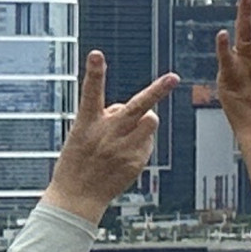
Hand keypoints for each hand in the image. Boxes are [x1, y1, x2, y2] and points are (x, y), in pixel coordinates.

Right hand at [49, 54, 181, 221]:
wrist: (77, 197)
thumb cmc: (78, 162)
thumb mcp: (82, 134)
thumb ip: (107, 118)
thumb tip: (135, 111)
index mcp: (87, 123)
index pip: (90, 92)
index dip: (94, 72)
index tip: (96, 54)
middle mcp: (107, 133)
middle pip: (137, 106)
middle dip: (157, 90)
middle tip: (174, 78)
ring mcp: (123, 148)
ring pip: (150, 120)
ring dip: (146, 119)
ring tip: (129, 132)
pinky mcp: (135, 161)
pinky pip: (148, 142)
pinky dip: (140, 143)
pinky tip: (123, 156)